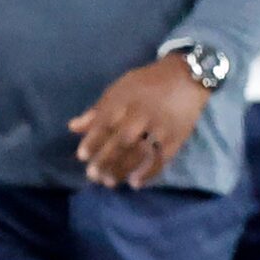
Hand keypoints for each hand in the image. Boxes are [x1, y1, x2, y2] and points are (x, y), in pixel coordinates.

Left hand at [69, 57, 212, 188]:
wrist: (187, 76)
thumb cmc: (148, 83)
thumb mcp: (119, 89)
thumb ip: (98, 110)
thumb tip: (73, 128)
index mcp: (124, 100)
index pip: (104, 124)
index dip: (92, 141)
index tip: (82, 156)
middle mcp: (141, 114)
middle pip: (121, 141)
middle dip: (105, 160)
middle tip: (93, 176)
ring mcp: (160, 127)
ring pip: (139, 152)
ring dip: (123, 169)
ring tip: (110, 182)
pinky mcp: (176, 137)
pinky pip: (161, 158)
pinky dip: (148, 172)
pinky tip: (136, 183)